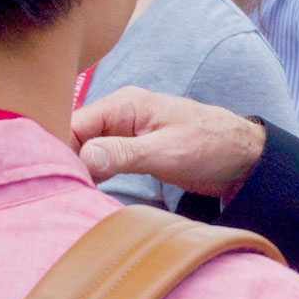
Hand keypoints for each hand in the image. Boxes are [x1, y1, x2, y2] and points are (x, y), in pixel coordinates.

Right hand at [70, 87, 267, 198]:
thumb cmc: (211, 146)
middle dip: (66, 162)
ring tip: (73, 194)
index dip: (59, 150)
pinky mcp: (132, 150)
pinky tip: (90, 191)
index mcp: (125, 104)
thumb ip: (125, 153)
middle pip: (74, 137)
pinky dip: (94, 175)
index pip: (74, 124)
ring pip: (86, 150)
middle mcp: (119, 114)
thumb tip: (85, 157)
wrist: (243, 157)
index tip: (55, 178)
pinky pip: (101, 160)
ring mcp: (124, 133)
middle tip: (64, 192)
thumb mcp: (168, 151)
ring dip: (80, 170)